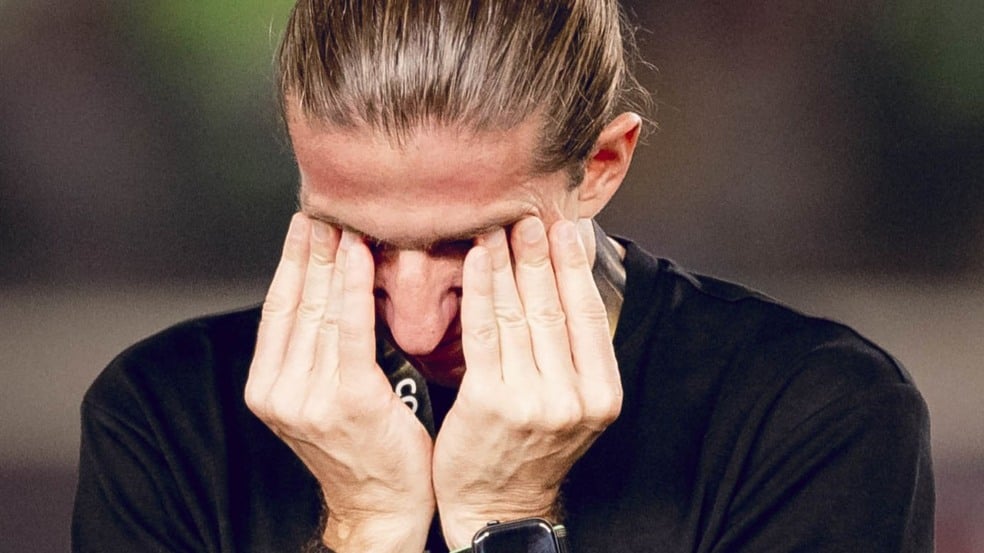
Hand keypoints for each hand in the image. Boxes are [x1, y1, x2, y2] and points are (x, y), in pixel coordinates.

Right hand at [245, 214, 433, 552]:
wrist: (382, 505)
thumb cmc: (365, 448)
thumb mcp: (326, 396)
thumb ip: (318, 351)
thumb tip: (329, 290)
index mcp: (269, 388)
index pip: (278, 309)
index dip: (289, 261)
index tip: (303, 223)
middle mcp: (280, 391)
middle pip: (297, 302)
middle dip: (311, 249)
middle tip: (325, 203)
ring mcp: (309, 398)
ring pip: (321, 310)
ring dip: (332, 257)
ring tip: (342, 216)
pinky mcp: (348, 400)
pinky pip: (350, 331)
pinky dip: (353, 287)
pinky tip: (359, 253)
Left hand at [432, 217, 622, 547]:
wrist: (498, 507)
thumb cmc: (530, 450)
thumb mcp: (572, 407)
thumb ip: (574, 355)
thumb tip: (569, 283)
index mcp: (602, 394)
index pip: (588, 314)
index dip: (576, 266)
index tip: (566, 227)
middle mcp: (574, 396)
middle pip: (555, 307)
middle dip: (541, 255)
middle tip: (531, 214)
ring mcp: (534, 399)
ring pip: (520, 314)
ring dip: (508, 263)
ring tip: (500, 226)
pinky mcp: (491, 401)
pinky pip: (485, 332)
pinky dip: (481, 290)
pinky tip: (476, 260)